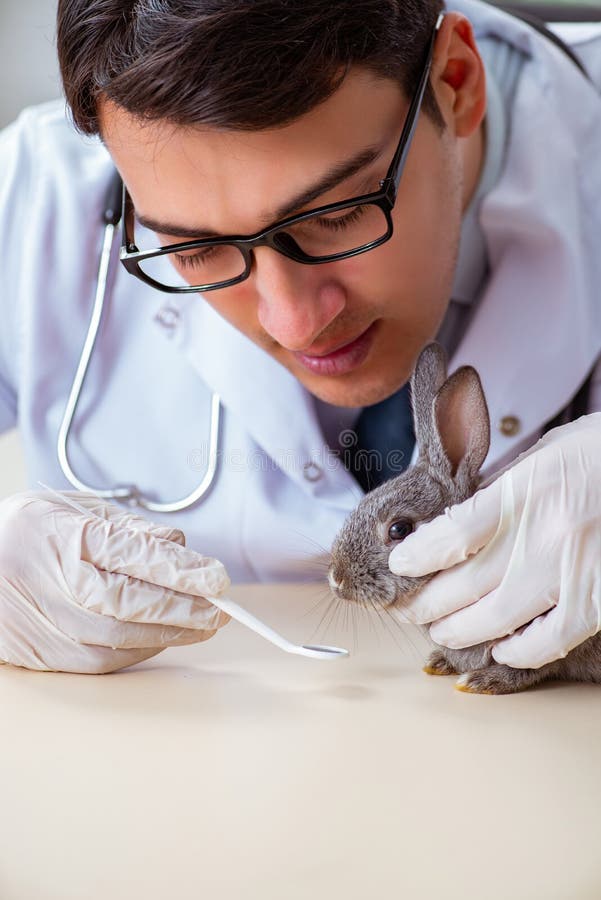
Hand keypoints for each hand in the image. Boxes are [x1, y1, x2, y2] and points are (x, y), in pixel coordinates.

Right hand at [0, 490, 230, 673]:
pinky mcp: (44, 654)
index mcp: (61, 535)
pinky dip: (141, 650)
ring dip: (169, 633)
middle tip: (221, 608)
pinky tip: (165, 637)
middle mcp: (52, 582)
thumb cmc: (28, 533)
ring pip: (119, 637)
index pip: (129, 554)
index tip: (216, 577)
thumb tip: (180, 546)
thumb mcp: (72, 510)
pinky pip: (103, 660)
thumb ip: (127, 528)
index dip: (177, 568)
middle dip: (182, 607)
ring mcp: (46, 622)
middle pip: (127, 601)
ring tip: (205, 624)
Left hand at [388, 414, 600, 668]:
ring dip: (458, 631)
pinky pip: (549, 641)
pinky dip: (517, 652)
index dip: (416, 557)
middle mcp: (542, 536)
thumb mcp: (545, 454)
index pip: (451, 535)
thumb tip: (456, 523)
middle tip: (410, 609)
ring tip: (442, 630)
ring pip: (495, 620)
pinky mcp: (599, 600)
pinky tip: (501, 649)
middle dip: (425, 603)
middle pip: (463, 585)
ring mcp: (572, 572)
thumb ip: (502, 491)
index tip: (400, 565)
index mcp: (523, 492)